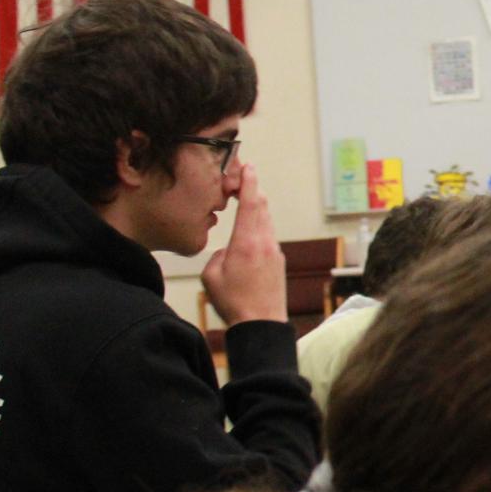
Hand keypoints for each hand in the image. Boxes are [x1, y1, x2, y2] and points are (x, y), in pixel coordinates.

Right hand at [200, 164, 286, 324]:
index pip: (251, 204)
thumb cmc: (234, 303)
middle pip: (262, 207)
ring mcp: (275, 252)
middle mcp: (265, 243)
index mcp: (247, 243)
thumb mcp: (212, 275)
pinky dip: (260, 224)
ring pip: (267, 221)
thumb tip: (227, 250)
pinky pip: (268, 235)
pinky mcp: (278, 261)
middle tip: (243, 176)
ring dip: (257, 206)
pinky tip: (251, 228)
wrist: (262, 324)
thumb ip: (217, 254)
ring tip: (245, 197)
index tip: (247, 167)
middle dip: (253, 189)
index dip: (249, 183)